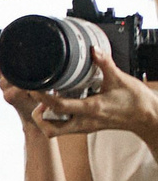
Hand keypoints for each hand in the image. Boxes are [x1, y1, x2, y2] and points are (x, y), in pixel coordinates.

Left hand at [8, 54, 157, 141]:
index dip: (42, 97)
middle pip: (50, 129)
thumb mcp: (120, 79)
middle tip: (38, 99)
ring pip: (55, 131)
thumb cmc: (136, 100)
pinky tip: (58, 104)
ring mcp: (84, 127)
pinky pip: (64, 127)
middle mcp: (84, 122)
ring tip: (46, 101)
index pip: (59, 106)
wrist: (147, 117)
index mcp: (91, 108)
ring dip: (45, 119)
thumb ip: (105, 63)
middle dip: (37, 116)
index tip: (34, 87)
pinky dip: (55, 118)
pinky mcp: (86, 127)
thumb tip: (94, 49)